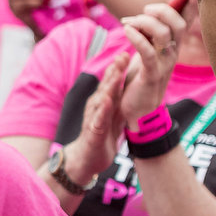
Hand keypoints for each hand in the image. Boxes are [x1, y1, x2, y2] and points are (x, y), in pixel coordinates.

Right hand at [62, 58, 125, 183]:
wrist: (85, 161)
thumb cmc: (100, 139)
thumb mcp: (113, 118)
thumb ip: (118, 103)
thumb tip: (130, 90)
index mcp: (103, 104)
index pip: (111, 84)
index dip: (118, 69)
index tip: (127, 54)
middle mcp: (96, 108)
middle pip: (106, 87)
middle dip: (114, 71)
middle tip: (122, 55)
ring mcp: (93, 119)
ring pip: (101, 99)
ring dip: (108, 86)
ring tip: (116, 74)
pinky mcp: (93, 133)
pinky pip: (98, 119)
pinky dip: (102, 110)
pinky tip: (107, 101)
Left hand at [117, 4, 185, 125]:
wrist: (136, 107)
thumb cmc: (140, 76)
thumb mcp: (146, 52)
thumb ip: (147, 34)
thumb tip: (139, 15)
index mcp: (173, 44)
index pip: (186, 22)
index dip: (191, 6)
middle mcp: (174, 52)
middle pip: (177, 24)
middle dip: (162, 10)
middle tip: (144, 9)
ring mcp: (165, 63)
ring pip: (164, 34)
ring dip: (145, 22)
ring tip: (129, 23)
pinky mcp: (152, 74)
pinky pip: (149, 52)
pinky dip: (137, 37)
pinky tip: (127, 30)